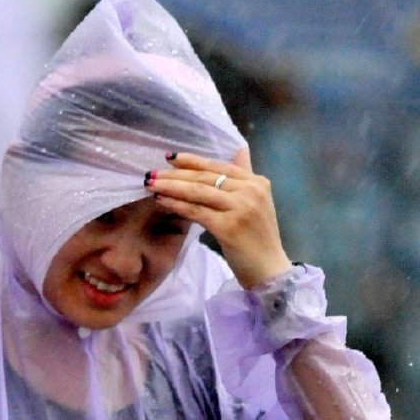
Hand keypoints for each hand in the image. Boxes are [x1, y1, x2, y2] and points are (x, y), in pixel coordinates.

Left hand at [147, 148, 291, 289]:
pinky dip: (176, 205)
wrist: (269, 269)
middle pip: (205, 177)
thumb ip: (246, 175)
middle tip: (151, 173)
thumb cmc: (258, 238)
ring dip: (170, 187)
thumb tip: (240, 149)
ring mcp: (240, 208)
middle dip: (175, 174)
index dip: (193, 161)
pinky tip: (161, 201)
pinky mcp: (228, 226)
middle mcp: (250, 191)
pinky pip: (196, 211)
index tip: (170, 157)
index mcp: (257, 182)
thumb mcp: (257, 201)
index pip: (219, 166)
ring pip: (198, 192)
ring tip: (150, 185)